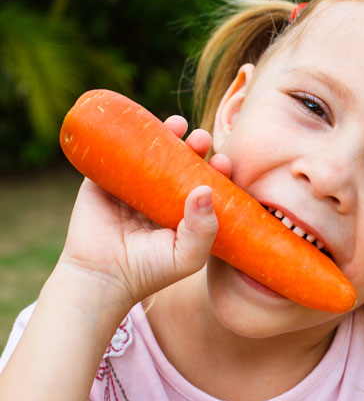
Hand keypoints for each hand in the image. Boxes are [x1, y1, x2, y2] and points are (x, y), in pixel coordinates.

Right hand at [54, 116, 231, 310]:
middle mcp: (160, 194)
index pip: (205, 181)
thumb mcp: (188, 256)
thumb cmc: (150, 271)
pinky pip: (114, 152)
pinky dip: (125, 134)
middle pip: (181, 160)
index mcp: (184, 209)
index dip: (216, 168)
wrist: (102, 277)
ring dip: (166, 133)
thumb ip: (204, 229)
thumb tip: (206, 190)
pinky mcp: (103, 180)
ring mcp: (132, 184)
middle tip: (201, 140)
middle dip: (195, 146)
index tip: (223, 162)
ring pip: (150, 151)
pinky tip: (139, 122)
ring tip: (179, 125)